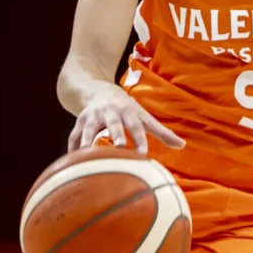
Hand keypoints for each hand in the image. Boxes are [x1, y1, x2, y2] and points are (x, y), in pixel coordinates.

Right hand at [67, 86, 184, 152]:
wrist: (98, 90)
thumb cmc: (126, 109)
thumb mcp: (143, 117)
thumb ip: (161, 132)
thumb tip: (182, 145)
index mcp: (128, 111)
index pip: (136, 125)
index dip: (139, 138)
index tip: (143, 153)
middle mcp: (110, 111)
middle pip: (114, 123)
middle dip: (116, 134)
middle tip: (119, 146)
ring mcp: (93, 116)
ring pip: (90, 128)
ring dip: (88, 141)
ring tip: (87, 157)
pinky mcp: (79, 121)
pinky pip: (74, 135)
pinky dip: (72, 148)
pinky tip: (71, 163)